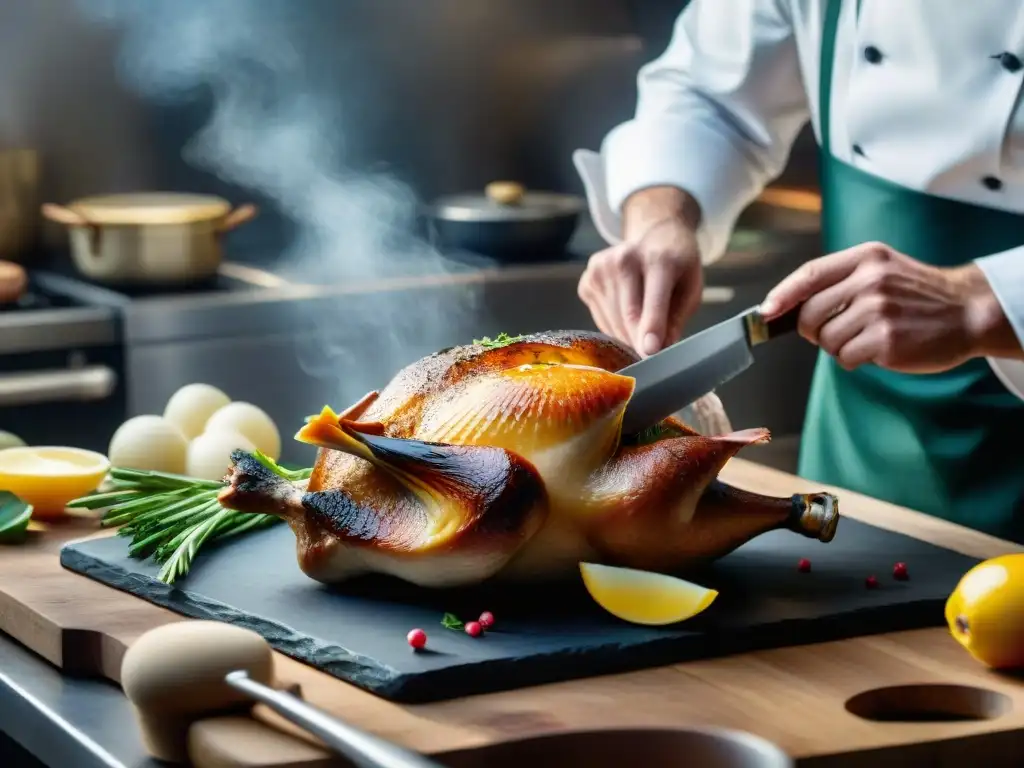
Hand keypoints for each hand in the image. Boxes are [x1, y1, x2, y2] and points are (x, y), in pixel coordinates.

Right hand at [578, 189, 702, 355]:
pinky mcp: (587, 281)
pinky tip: (626, 314)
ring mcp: (601, 269)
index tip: (649, 351)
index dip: (652, 327)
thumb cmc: (677, 265)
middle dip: (640, 341)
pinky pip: (601, 320)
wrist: (654, 234)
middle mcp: (625, 259)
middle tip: (651, 352)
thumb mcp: (691, 289)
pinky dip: (615, 327)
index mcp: (660, 259)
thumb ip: (677, 319)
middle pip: (629, 315)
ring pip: (613, 322)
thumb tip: (661, 348)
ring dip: (628, 336)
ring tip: (642, 326)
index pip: (653, 299)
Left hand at [759, 241, 1017, 372]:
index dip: (782, 294)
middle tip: (833, 331)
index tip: (766, 311)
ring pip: (826, 339)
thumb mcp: (882, 269)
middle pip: (809, 313)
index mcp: (866, 258)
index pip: (810, 274)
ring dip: (837, 347)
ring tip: (864, 338)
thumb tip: (784, 305)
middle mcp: (871, 280)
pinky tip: (877, 349)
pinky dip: (854, 359)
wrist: (968, 311)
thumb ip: (840, 279)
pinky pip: (846, 357)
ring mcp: (879, 311)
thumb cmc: (917, 294)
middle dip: (812, 330)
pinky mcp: (886, 340)